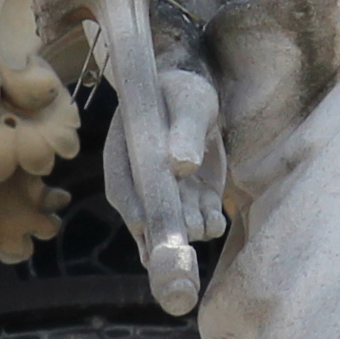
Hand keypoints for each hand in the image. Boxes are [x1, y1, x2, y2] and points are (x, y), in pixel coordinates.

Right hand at [94, 41, 230, 316]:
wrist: (198, 101)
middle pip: (147, 219)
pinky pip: (200, 223)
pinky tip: (215, 219)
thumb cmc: (184, 93)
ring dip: (190, 230)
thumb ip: (185, 131)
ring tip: (203, 221)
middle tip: (180, 246)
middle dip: (164, 234)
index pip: (124, 191)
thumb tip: (182, 165)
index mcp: (124, 156)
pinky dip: (209, 226)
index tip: (146, 225)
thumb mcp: (189, 103)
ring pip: (176, 225)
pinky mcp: (192, 202)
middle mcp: (141, 184)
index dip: (135, 210)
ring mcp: (168, 196)